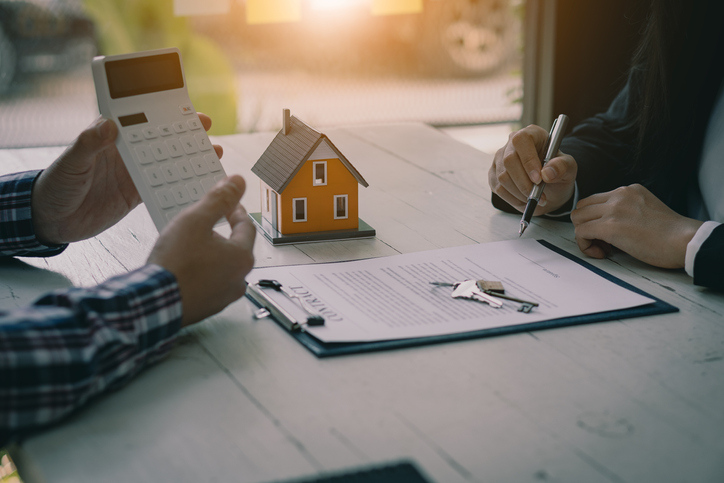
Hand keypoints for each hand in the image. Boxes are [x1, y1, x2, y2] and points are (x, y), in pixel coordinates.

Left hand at [31, 114, 223, 244]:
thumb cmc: (55, 185)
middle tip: (207, 128)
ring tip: (212, 154)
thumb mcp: (70, 162)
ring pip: (167, 161)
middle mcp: (125, 153)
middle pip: (160, 138)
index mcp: (110, 138)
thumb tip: (109, 125)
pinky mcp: (136, 194)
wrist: (51, 220)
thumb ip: (88, 144)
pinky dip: (180, 183)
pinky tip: (196, 181)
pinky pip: (163, 186)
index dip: (164, 113)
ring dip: (188, 157)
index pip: (141, 120)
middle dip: (185, 133)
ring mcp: (133, 173)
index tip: (186, 110)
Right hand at [147, 175, 255, 326]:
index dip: (235, 211)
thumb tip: (237, 182)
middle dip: (221, 234)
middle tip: (204, 225)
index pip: (246, 226)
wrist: (153, 303)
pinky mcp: (208, 307)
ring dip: (211, 255)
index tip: (228, 204)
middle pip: (235, 248)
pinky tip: (184, 267)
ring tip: (190, 246)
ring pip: (223, 267)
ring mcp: (224, 296)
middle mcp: (239, 279)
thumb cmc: (175, 264)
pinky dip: (201, 273)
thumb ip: (218, 200)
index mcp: (242, 257)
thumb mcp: (195, 220)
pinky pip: (209, 284)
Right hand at [488, 124, 577, 214]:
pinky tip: (525, 200)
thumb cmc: (557, 172)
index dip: (528, 160)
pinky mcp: (493, 174)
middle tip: (537, 195)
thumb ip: (562, 167)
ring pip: (502, 177)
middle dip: (524, 183)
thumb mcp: (568, 168)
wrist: (549, 186)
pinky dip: (513, 199)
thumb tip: (547, 173)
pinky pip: (498, 188)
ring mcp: (500, 159)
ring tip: (534, 199)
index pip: (521, 141)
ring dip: (519, 193)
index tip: (538, 180)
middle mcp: (511, 144)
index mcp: (531, 134)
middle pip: (509, 161)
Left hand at [570, 184, 702, 267]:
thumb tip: (607, 227)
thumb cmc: (671, 234)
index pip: (595, 201)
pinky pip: (580, 232)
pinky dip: (586, 245)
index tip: (609, 236)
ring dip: (585, 235)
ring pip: (577, 218)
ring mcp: (614, 209)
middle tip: (604, 243)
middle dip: (587, 226)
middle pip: (582, 207)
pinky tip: (602, 253)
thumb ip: (626, 211)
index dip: (596, 219)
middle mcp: (619, 195)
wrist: (685, 241)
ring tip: (604, 249)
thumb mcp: (646, 210)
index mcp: (629, 190)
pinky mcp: (610, 226)